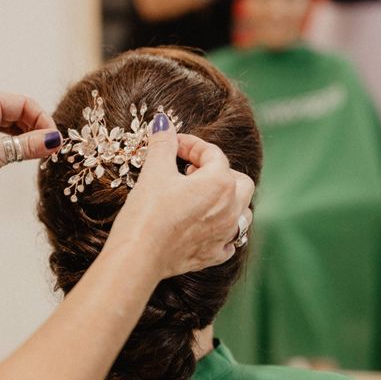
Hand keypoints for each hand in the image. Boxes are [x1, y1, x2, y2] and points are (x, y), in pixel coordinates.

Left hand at [0, 93, 61, 219]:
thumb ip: (29, 145)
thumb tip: (55, 140)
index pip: (22, 103)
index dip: (41, 118)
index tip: (54, 138)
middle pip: (21, 114)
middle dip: (38, 128)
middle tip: (52, 148)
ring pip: (17, 130)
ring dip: (32, 139)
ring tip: (44, 154)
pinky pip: (10, 144)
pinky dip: (23, 149)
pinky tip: (30, 158)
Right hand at [104, 114, 254, 279]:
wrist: (138, 256)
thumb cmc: (147, 213)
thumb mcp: (154, 172)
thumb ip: (163, 144)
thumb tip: (163, 123)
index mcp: (220, 184)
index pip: (213, 154)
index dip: (191, 145)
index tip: (173, 145)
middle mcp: (231, 209)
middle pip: (239, 181)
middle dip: (217, 171)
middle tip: (189, 170)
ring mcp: (225, 234)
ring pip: (241, 211)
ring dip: (226, 200)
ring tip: (200, 196)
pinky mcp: (214, 255)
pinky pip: (229, 240)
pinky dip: (221, 230)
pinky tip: (203, 226)